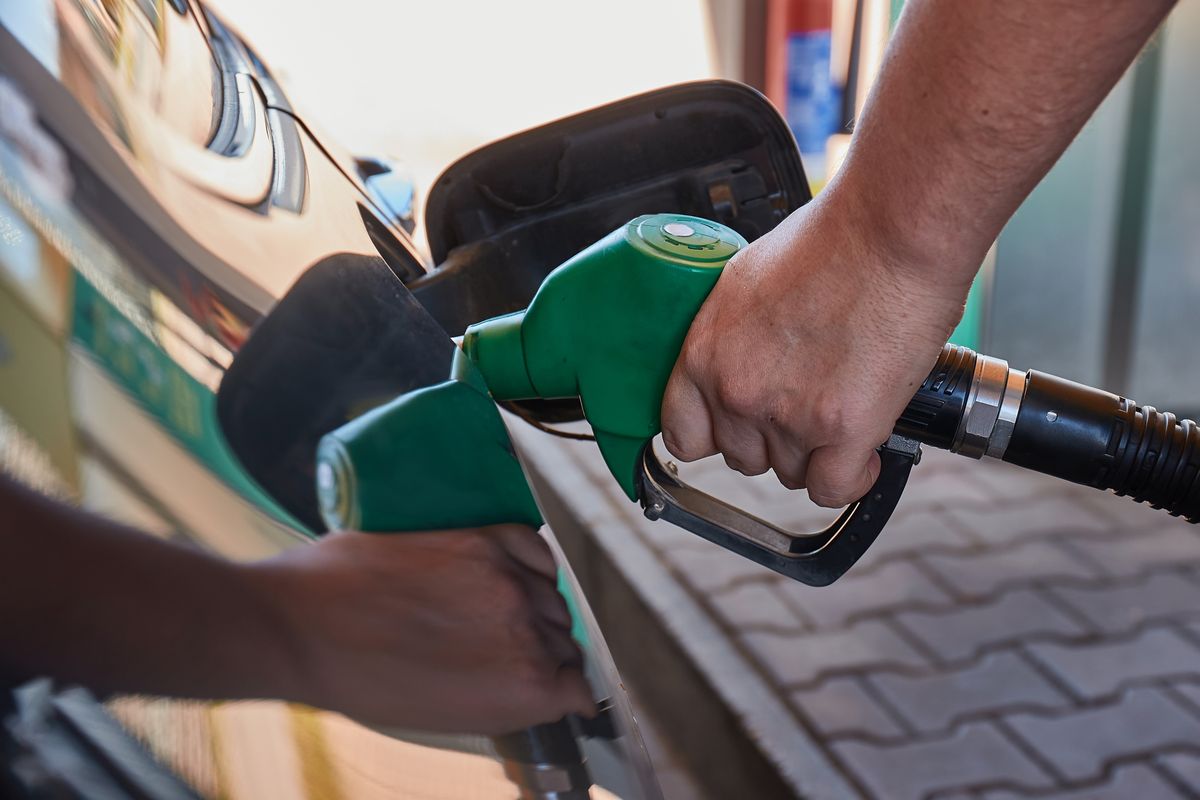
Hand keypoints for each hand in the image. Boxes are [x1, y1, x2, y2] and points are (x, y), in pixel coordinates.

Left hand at [244, 525, 592, 734]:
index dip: (566, 688)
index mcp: (523, 688)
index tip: (558, 687)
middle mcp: (528, 633)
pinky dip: (534, 563)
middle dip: (549, 652)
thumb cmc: (362, 683)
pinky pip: (535, 548)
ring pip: (553, 596)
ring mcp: (507, 581)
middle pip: (565, 641)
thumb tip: (530, 686)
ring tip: (506, 613)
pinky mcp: (482, 540)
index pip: (576, 686)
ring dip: (540, 608)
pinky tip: (518, 573)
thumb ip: (501, 699)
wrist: (304, 626)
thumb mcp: (445, 716)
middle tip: (514, 652)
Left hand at [661, 186, 974, 506]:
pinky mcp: (842, 431)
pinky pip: (832, 489)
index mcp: (705, 352)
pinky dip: (852, 477)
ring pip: (791, 474)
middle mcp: (737, 390)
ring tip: (842, 409)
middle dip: (772, 439)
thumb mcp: (747, 281)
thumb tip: (739, 356)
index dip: (712, 434)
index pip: (682, 432)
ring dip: (816, 454)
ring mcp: (787, 416)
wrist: (890, 232)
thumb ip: (731, 333)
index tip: (734, 427)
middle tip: (805, 403)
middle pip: (742, 457)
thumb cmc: (832, 240)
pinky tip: (864, 450)